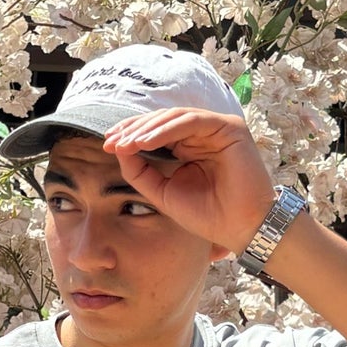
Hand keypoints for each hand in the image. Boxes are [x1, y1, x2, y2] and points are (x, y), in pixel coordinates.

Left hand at [103, 108, 274, 254]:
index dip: (131, 135)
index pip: (156, 132)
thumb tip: (118, 147)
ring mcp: (217, 129)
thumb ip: (140, 171)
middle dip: (134, 129)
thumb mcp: (163, 192)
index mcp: (189, 147)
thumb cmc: (207, 214)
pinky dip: (166, 130)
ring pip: (174, 118)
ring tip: (125, 142)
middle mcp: (203, 134)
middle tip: (111, 140)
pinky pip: (191, 121)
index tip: (107, 145)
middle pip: (162, 121)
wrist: (239, 228)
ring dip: (147, 129)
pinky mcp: (229, 127)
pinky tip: (146, 142)